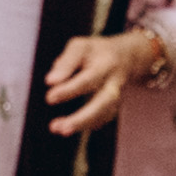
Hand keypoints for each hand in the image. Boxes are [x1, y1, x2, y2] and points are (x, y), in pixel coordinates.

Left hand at [43, 28, 167, 136]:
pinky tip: (67, 127)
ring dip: (81, 125)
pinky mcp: (113, 108)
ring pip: (103, 115)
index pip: (88, 79)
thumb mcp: (80, 47)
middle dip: (81, 118)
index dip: (69, 90)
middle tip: (58, 127)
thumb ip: (66, 63)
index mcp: (106, 65)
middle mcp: (114, 84)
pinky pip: (101, 120)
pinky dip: (86, 125)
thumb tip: (50, 81)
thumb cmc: (96, 52)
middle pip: (102, 104)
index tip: (49, 97)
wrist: (126, 57)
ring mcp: (116, 98)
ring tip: (59, 129)